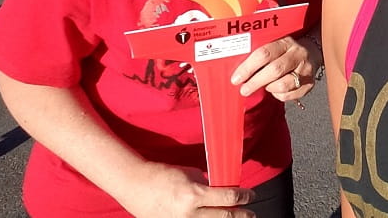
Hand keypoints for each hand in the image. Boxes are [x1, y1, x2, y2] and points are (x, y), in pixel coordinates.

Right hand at [122, 162, 255, 217]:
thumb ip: (207, 184)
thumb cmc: (164, 174)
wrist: (136, 186)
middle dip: (241, 215)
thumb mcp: (190, 174)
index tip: (251, 196)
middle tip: (251, 214)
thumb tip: (221, 190)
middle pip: (224, 217)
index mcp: (194, 194)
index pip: (228, 198)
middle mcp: (189, 213)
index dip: (243, 197)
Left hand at [230, 34, 322, 101]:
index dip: (248, 67)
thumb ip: (260, 54)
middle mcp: (298, 54)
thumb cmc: (286, 50)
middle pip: (274, 70)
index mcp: (285, 42)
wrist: (313, 51)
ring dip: (269, 88)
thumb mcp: (275, 44)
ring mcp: (305, 70)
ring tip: (264, 86)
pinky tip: (276, 89)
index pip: (264, 53)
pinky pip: (290, 95)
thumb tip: (238, 71)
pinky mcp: (310, 84)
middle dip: (255, 82)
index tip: (236, 78)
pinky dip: (279, 95)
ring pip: (283, 85)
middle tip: (244, 90)